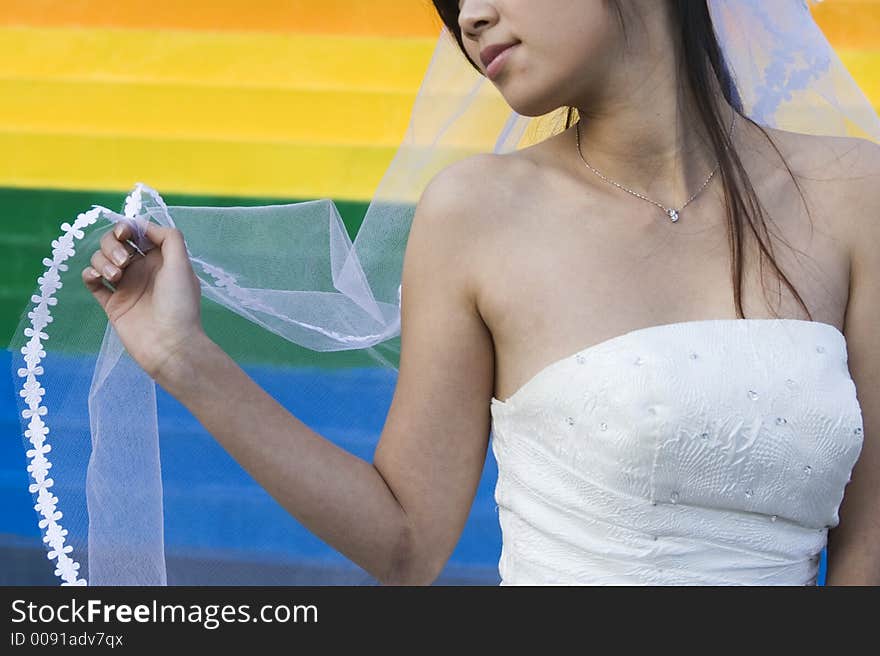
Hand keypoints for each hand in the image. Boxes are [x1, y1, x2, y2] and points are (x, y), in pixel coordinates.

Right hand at [82, 221, 205, 380]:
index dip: (127, 228)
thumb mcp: (182, 265)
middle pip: (115, 243)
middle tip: (123, 262)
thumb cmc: (179, 305)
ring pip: (101, 260)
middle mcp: (142, 271)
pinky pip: (92, 282)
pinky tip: (97, 278)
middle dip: (112, 245)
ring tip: (115, 276)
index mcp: (160, 260)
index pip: (137, 234)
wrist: (169, 345)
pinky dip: (90, 274)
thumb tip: (145, 225)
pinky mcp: (112, 304)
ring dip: (102, 260)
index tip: (125, 233)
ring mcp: (126, 287)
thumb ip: (169, 238)